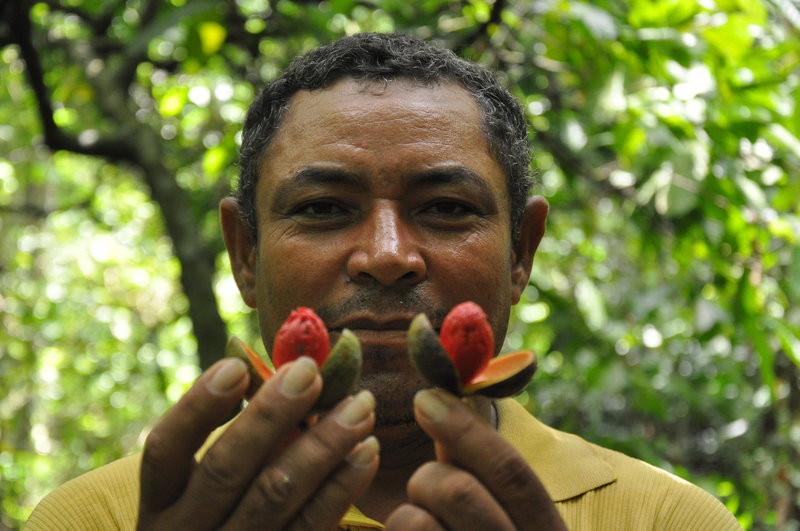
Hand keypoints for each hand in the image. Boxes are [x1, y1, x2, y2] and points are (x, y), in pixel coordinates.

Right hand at [138, 356, 378, 529]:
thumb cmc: (232, 514)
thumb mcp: (215, 482)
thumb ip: (246, 433)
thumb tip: (291, 369)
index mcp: (161, 503)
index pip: (166, 449)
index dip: (198, 405)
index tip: (236, 366)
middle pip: (226, 469)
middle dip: (272, 414)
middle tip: (312, 371)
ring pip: (275, 496)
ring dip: (322, 444)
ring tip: (359, 405)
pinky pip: (311, 525)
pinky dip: (342, 486)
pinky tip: (366, 451)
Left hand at [385, 389, 565, 529]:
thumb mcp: (507, 520)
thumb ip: (477, 468)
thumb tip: (439, 398)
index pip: (511, 471)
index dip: (464, 428)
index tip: (424, 397)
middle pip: (456, 489)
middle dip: (427, 477)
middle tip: (427, 489)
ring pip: (413, 521)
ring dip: (406, 515)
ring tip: (422, 530)